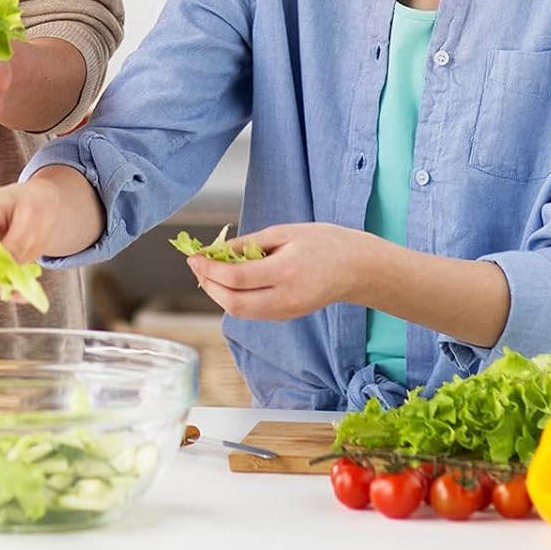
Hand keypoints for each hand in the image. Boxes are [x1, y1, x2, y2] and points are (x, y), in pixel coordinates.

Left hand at [188, 222, 369, 321]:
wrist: (356, 268)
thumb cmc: (322, 242)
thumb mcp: (284, 232)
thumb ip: (249, 243)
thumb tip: (216, 250)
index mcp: (285, 271)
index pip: (236, 279)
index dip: (209, 269)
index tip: (194, 255)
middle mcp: (285, 298)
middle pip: (233, 304)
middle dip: (209, 285)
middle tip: (197, 265)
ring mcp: (287, 312)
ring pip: (240, 313)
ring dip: (218, 294)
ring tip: (209, 271)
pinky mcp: (287, 317)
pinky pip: (252, 313)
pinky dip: (234, 299)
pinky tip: (230, 281)